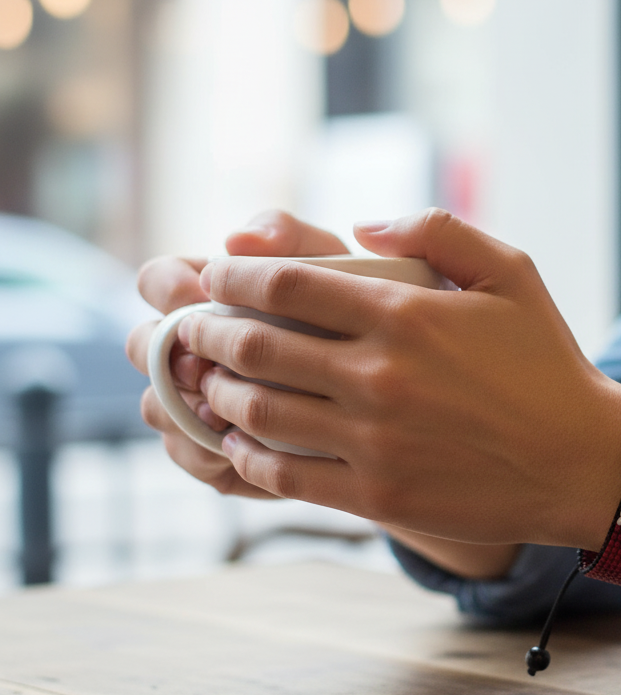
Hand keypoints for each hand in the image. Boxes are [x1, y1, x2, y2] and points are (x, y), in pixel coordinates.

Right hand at [126, 211, 350, 497]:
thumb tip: (239, 239)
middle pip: (144, 347)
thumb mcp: (340, 268)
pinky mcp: (222, 448)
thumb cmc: (363, 312)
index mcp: (213, 293)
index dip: (169, 287)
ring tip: (223, 412)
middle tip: (203, 364)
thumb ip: (294, 239)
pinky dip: (206, 453)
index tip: (205, 295)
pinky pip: (190, 455)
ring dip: (182, 408)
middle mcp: (198, 346)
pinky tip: (243, 448)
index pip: (158, 280)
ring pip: (158, 406)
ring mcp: (203, 398)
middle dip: (164, 356)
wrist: (402, 388)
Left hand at [178, 208, 620, 548]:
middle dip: (205, 331)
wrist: (581, 462)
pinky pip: (284, 475)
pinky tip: (240, 440)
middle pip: (255, 347)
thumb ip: (436, 229)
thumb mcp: (511, 271)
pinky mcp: (376, 496)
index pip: (285, 285)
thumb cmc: (546, 361)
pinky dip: (246, 454)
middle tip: (189, 327)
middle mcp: (379, 376)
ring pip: (258, 412)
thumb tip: (362, 223)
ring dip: (216, 392)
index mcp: (405, 314)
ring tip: (206, 381)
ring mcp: (374, 441)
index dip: (230, 276)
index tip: (211, 275)